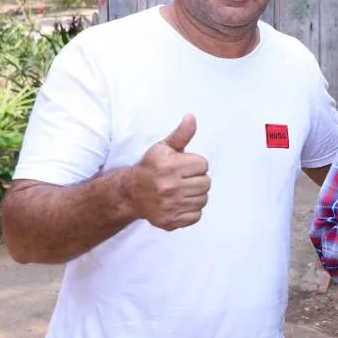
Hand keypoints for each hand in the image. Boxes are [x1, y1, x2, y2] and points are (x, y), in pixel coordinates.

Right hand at [129, 114, 210, 230]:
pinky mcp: (170, 221)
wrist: (131, 193)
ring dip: (196, 195)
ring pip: (203, 199)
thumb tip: (191, 117)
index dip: (195, 164)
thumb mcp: (164, 147)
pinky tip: (179, 203)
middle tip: (183, 179)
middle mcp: (169, 187)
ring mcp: (170, 206)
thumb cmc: (151, 167)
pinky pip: (197, 216)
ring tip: (181, 190)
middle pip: (206, 183)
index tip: (183, 166)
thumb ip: (181, 134)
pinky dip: (191, 210)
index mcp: (169, 167)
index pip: (203, 165)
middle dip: (197, 179)